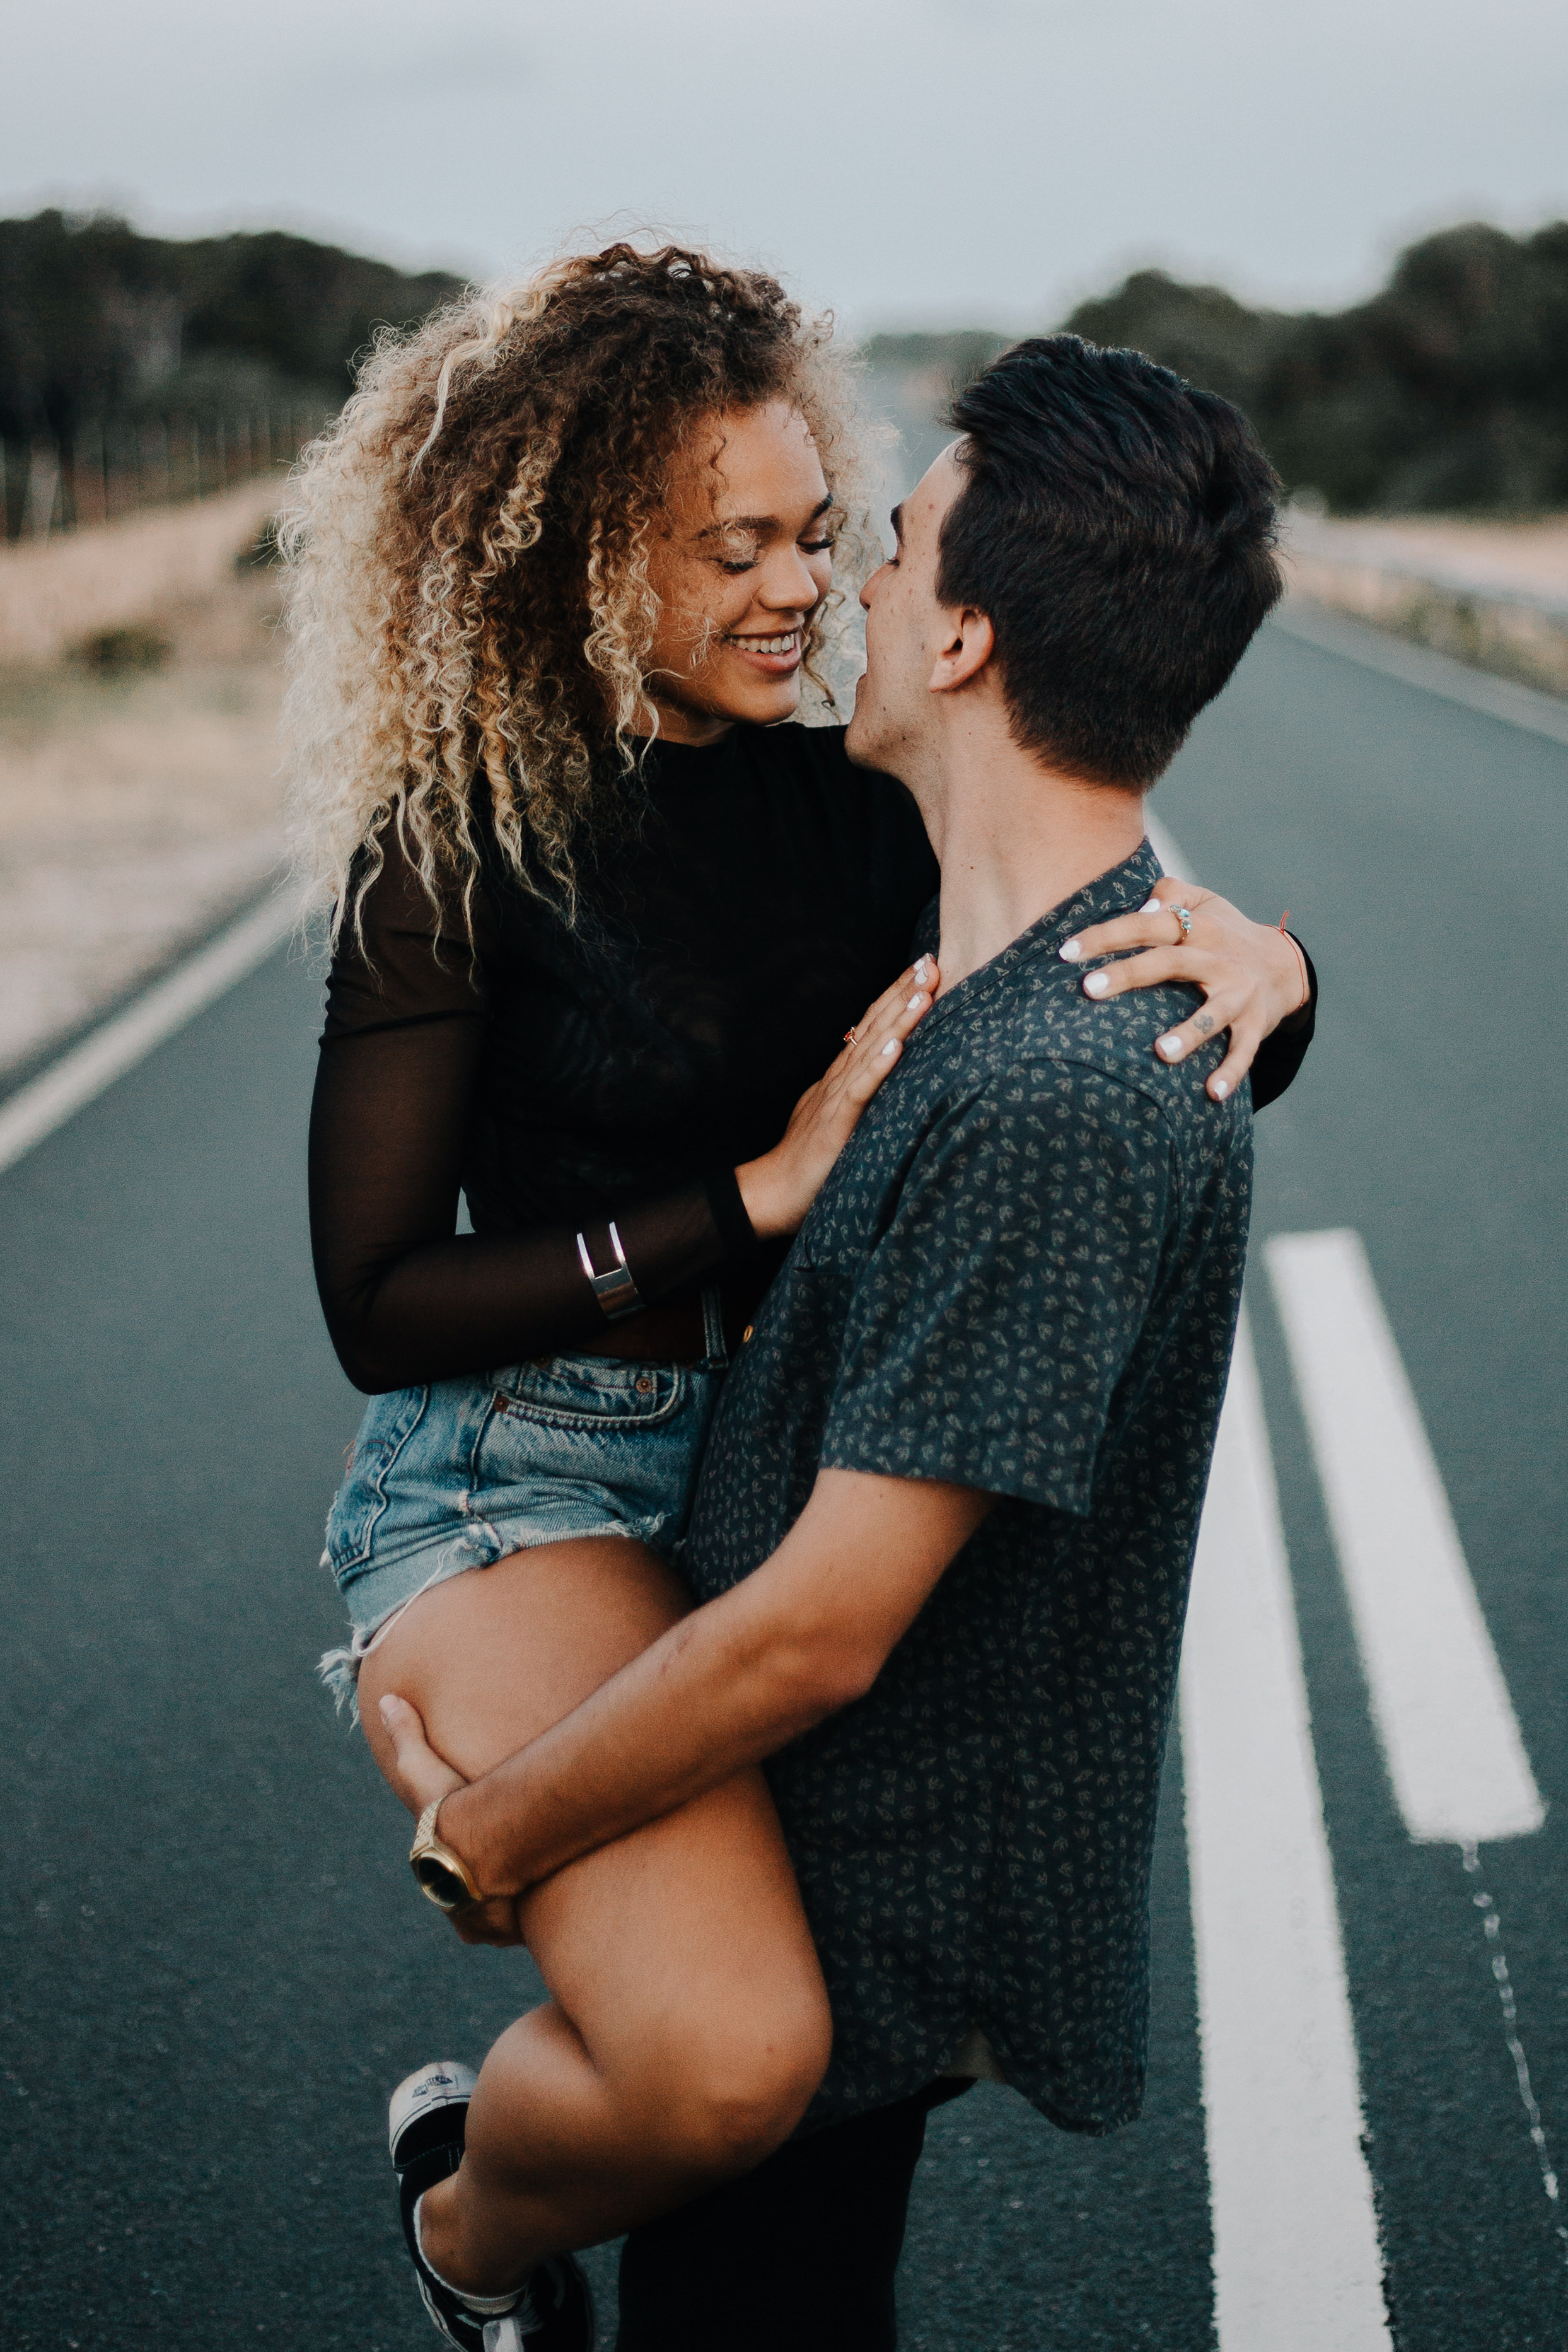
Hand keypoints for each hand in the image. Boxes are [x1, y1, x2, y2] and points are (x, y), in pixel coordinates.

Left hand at [378, 1694, 528, 1946]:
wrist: (489, 1846)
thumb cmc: (453, 1810)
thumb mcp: (425, 1770)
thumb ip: (408, 1736)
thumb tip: (387, 1699)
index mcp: (435, 1878)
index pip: (445, 1876)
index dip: (460, 1861)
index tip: (476, 1847)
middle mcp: (458, 1911)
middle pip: (472, 1905)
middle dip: (487, 1891)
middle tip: (509, 1869)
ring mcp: (489, 1926)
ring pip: (501, 1920)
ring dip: (514, 1906)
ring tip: (534, 1884)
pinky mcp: (518, 1932)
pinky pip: (528, 1929)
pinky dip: (536, 1917)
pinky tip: (551, 1899)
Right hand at [736, 954, 938, 1238]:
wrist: (772, 1191)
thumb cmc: (809, 1160)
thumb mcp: (838, 1116)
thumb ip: (858, 1093)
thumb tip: (883, 1071)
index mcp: (841, 1076)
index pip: (873, 1025)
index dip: (897, 995)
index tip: (923, 967)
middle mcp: (839, 1079)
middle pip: (875, 1025)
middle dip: (903, 992)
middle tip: (930, 961)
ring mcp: (835, 1098)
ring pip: (871, 1050)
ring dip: (898, 1019)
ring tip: (923, 991)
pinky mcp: (835, 1124)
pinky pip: (859, 1091)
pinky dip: (878, 1067)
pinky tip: (896, 1047)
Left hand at [1059, 879, 1308, 1101]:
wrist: (1285, 965)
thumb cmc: (1225, 932)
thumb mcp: (1205, 901)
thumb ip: (1170, 893)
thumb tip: (1141, 904)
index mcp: (1199, 927)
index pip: (1146, 925)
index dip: (1106, 935)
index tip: (1067, 951)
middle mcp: (1218, 958)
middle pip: (1169, 964)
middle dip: (1130, 975)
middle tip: (1090, 990)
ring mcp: (1239, 993)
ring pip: (1213, 1014)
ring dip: (1190, 1033)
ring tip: (1161, 1052)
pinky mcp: (1256, 1023)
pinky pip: (1244, 1051)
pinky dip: (1230, 1073)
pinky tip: (1212, 1095)